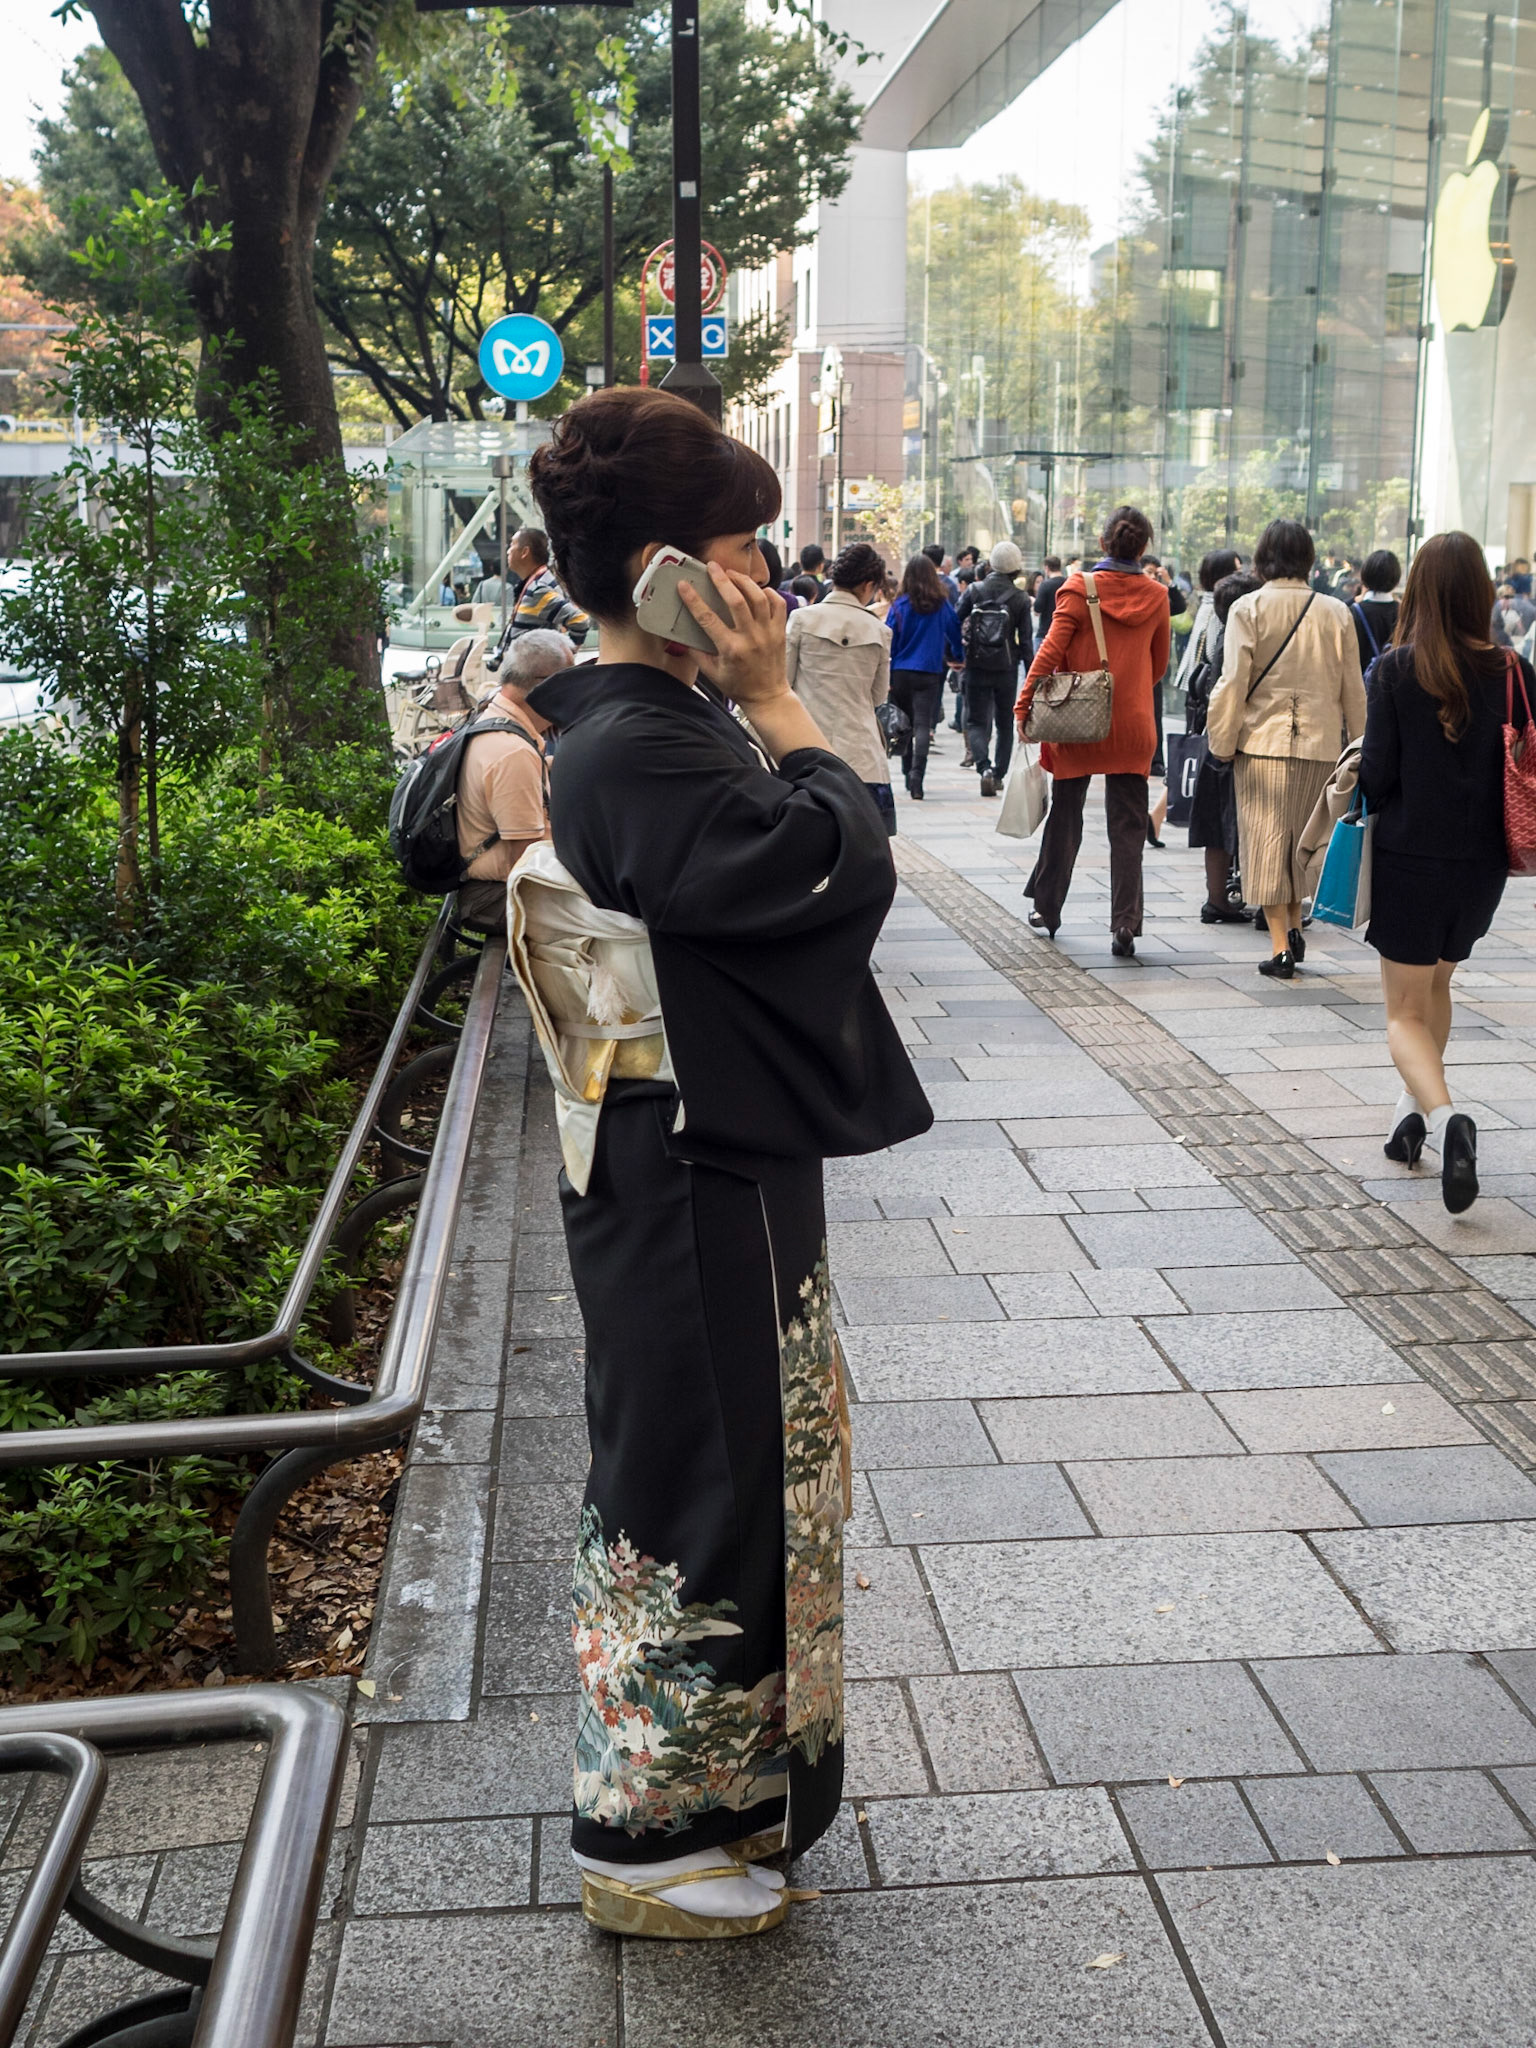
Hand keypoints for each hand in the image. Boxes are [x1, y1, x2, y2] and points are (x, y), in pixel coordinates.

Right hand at [677, 563, 787, 706]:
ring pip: (758, 598)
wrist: (768, 696)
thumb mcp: (712, 674)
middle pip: (735, 601)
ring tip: (732, 574)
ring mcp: (767, 633)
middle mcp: (750, 638)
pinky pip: (777, 603)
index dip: (693, 599)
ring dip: (744, 581)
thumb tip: (683, 636)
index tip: (684, 585)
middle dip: (722, 580)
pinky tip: (756, 589)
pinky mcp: (779, 631)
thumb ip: (697, 654)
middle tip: (713, 566)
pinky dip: (767, 592)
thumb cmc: (738, 686)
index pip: (708, 618)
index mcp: (730, 649)